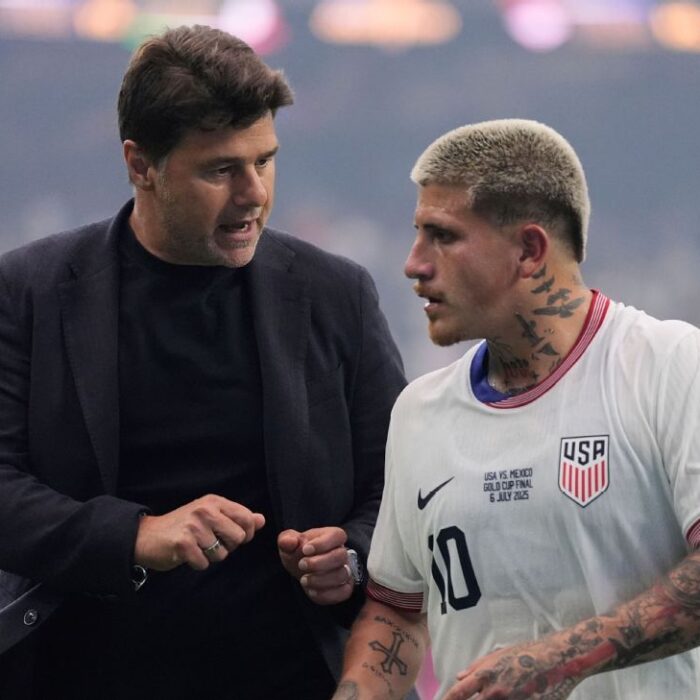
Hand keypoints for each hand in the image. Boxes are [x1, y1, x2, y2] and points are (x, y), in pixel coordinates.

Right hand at [134, 494, 264, 570]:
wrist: (147, 536)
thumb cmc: (184, 526)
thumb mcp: (212, 515)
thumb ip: (237, 517)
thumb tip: (261, 520)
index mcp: (215, 502)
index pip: (247, 518)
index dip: (246, 533)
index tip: (231, 536)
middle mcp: (205, 510)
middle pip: (238, 538)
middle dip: (227, 547)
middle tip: (210, 542)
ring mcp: (193, 526)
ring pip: (222, 554)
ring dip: (210, 556)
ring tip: (196, 547)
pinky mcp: (182, 543)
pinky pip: (204, 564)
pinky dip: (197, 563)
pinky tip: (187, 554)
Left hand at [277, 527, 354, 604]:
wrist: (303, 567)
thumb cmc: (298, 551)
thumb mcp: (289, 541)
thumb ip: (287, 539)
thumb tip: (289, 542)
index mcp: (333, 536)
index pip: (337, 536)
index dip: (322, 543)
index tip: (305, 550)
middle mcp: (342, 552)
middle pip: (340, 556)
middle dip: (319, 563)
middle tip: (301, 565)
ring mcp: (345, 570)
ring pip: (342, 575)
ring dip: (321, 580)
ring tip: (304, 580)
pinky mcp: (344, 588)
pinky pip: (343, 592)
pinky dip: (326, 594)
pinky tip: (311, 591)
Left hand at [443, 633, 582, 699]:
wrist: (557, 660)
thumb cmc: (527, 654)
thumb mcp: (498, 654)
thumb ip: (476, 667)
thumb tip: (459, 677)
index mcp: (486, 675)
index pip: (459, 693)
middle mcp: (495, 692)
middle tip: (471, 698)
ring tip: (496, 695)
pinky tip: (512, 696)